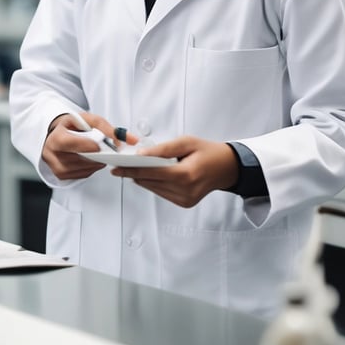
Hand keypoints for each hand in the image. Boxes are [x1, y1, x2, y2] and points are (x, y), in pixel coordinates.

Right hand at [42, 112, 139, 179]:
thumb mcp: (88, 119)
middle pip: (78, 158)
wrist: (58, 134)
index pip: (68, 143)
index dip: (84, 145)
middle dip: (96, 155)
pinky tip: (92, 159)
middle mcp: (52, 154)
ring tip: (100, 152)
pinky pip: (83, 174)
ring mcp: (56, 167)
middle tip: (108, 151)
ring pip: (83, 168)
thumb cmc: (73, 126)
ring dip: (96, 162)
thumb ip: (108, 127)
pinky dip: (91, 167)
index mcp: (56, 137)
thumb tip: (130, 139)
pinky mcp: (62, 176)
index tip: (98, 146)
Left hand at [111, 136, 239, 207]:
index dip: (131, 170)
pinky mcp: (185, 203)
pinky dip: (154, 184)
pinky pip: (162, 193)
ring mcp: (185, 199)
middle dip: (133, 173)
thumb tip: (140, 155)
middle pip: (150, 182)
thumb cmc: (207, 151)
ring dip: (142, 179)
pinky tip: (149, 175)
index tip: (116, 167)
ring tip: (130, 168)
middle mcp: (186, 190)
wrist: (227, 167)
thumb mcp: (186, 142)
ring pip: (154, 189)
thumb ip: (162, 149)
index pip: (152, 173)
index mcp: (186, 174)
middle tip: (118, 166)